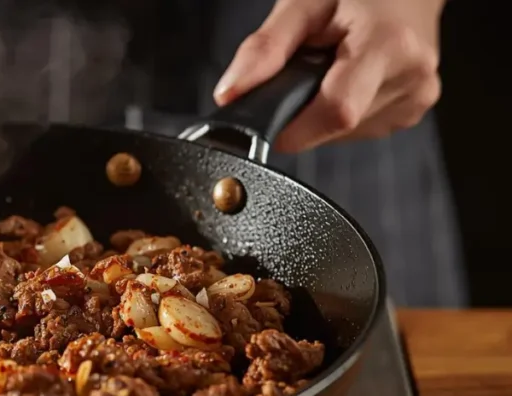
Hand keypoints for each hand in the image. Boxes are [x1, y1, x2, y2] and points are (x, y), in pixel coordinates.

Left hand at [214, 0, 445, 152]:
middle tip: (304, 72)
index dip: (292, 126)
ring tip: (330, 69)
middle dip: (304, 110)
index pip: (335, 112)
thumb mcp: (303, 3)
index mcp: (389, 45)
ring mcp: (416, 98)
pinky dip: (341, 111)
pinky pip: (358, 128)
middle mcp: (411, 78)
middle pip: (335, 126)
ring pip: (343, 132)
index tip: (266, 120)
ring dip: (322, 111)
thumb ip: (265, 48)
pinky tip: (346, 80)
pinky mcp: (412, 111)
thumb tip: (229, 94)